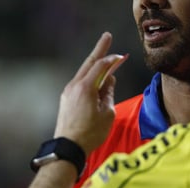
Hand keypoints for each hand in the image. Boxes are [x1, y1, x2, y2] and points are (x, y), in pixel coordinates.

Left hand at [54, 32, 127, 153]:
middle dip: (99, 50)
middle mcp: (73, 87)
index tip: (122, 57)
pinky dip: (89, 77)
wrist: (68, 148)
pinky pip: (80, 83)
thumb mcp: (107, 113)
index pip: (100, 66)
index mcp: (85, 88)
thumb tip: (108, 81)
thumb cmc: (89, 133)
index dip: (112, 60)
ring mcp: (68, 93)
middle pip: (88, 64)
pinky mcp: (66, 100)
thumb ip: (108, 93)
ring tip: (104, 56)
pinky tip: (96, 77)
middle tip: (106, 37)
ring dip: (94, 64)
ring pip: (83, 73)